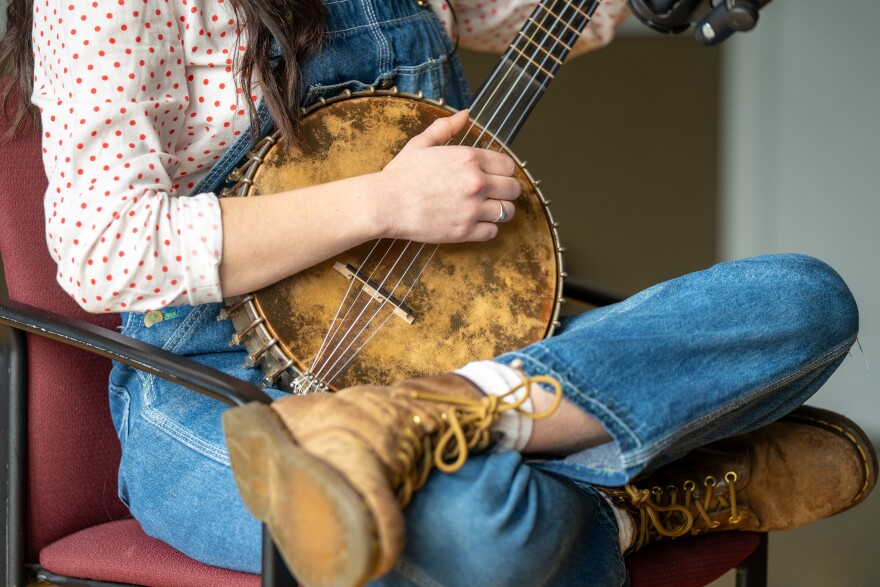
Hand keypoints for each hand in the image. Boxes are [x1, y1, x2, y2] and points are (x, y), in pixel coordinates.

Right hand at [377, 109, 521, 242]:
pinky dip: (487, 228)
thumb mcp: (422, 143)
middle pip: (514, 189)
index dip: (505, 171)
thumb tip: (465, 115)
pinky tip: (476, 223)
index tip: (497, 176)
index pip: (509, 166)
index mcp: (470, 158)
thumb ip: (446, 128)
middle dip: (507, 191)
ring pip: (507, 212)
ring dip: (500, 211)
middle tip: (495, 194)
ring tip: (488, 210)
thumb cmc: (401, 175)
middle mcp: (476, 182)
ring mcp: (472, 208)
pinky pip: (493, 232)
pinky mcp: (465, 231)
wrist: (386, 204)